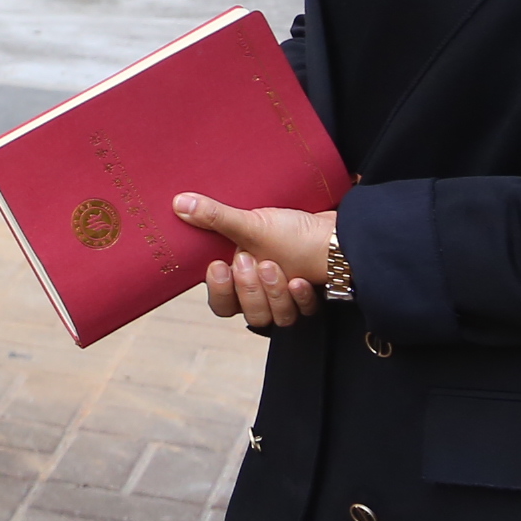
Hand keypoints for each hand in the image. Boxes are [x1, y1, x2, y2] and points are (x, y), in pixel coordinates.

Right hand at [173, 194, 337, 331]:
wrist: (339, 233)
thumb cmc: (295, 230)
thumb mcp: (253, 224)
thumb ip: (215, 218)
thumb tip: (180, 202)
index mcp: (242, 277)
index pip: (221, 305)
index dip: (219, 292)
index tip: (219, 266)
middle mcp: (262, 293)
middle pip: (249, 315)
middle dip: (250, 289)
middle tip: (251, 261)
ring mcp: (286, 300)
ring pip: (275, 318)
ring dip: (274, 294)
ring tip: (276, 267)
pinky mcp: (309, 302)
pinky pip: (302, 313)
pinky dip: (300, 298)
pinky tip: (300, 281)